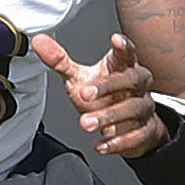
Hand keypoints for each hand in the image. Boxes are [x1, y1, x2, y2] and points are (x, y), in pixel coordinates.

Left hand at [32, 32, 162, 158]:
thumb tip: (39, 41)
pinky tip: (100, 144)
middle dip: (109, 86)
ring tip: (85, 123)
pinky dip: (118, 141)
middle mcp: (138, 86)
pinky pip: (137, 135)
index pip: (127, 53)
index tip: (116, 40)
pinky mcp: (145, 131)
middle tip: (85, 94)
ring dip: (109, 116)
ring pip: (134, 109)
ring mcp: (143, 108)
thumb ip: (60, 61)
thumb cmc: (102, 95)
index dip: (124, 46)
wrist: (126, 125)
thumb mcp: (79, 77)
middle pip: (132, 80)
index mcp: (123, 67)